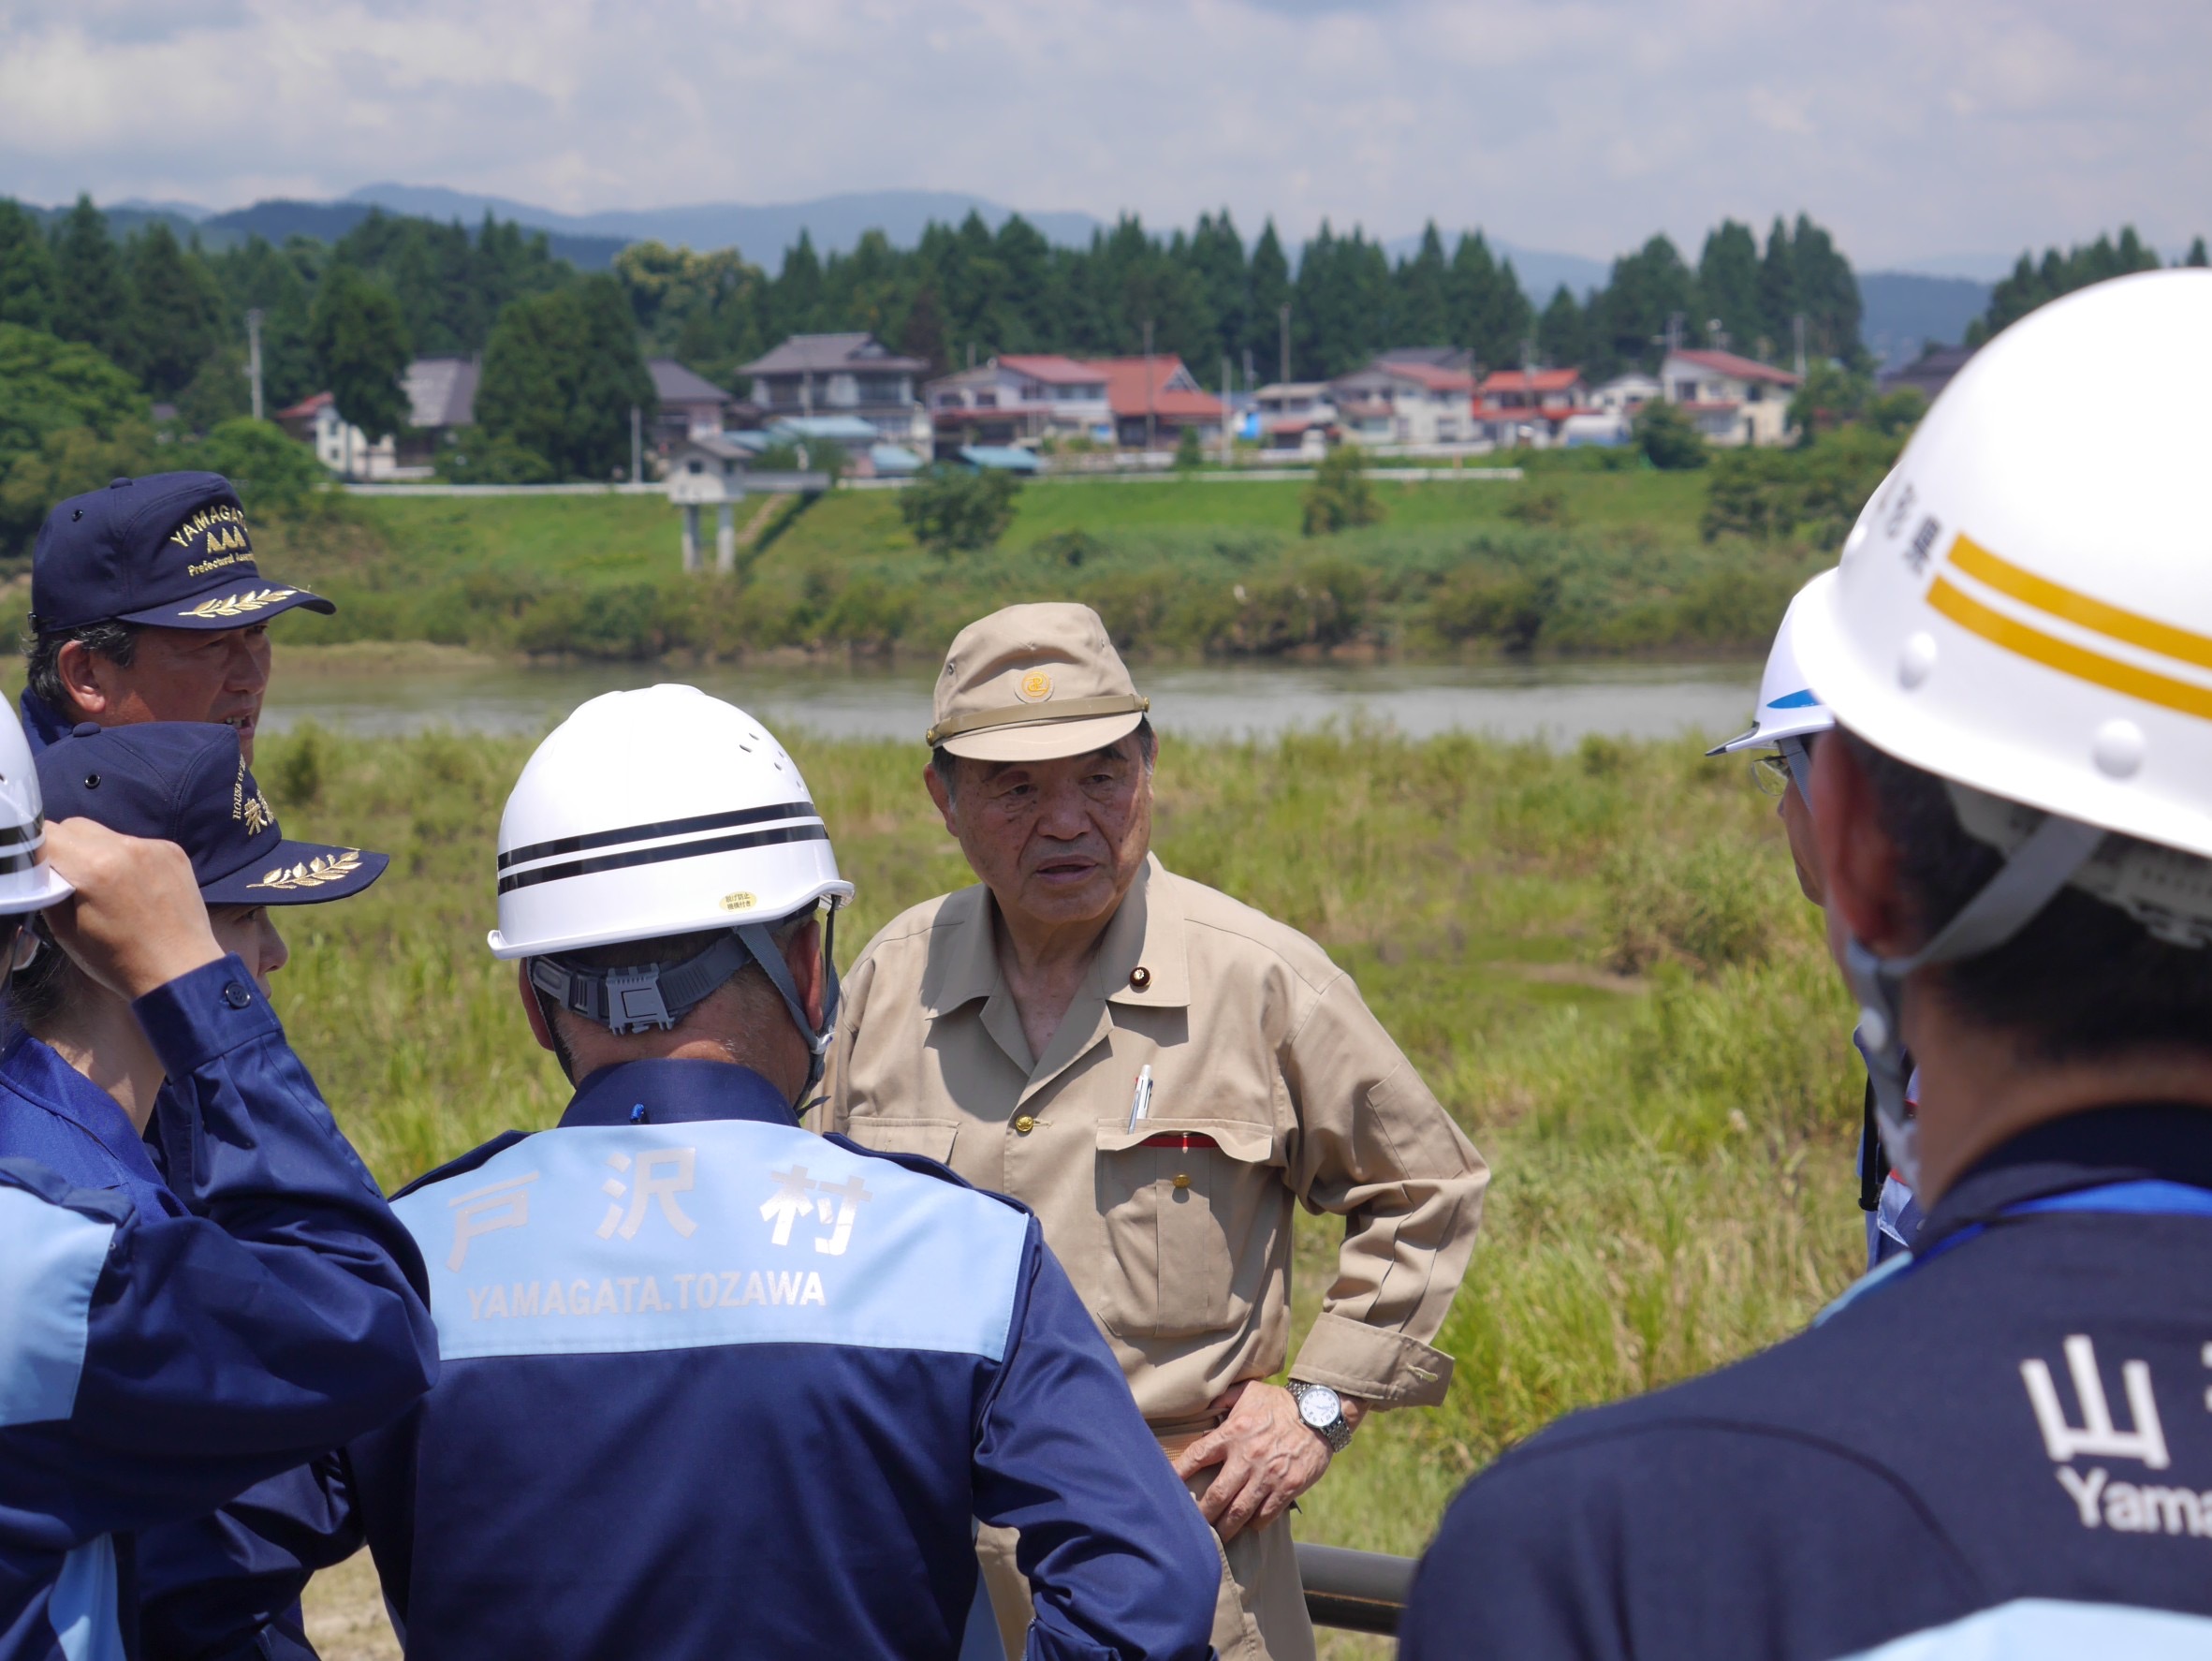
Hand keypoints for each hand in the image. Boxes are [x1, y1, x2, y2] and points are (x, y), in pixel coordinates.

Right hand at [40, 820, 221, 1000]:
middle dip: (66, 848)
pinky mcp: (174, 851)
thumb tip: (46, 867)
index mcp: (94, 867)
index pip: (47, 834)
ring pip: (106, 833)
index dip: (38, 852)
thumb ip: (50, 888)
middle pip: (75, 826)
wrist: (180, 969)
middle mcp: (126, 848)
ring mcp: (154, 847)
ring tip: (108, 887)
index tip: (44, 872)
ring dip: (98, 852)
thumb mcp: (65, 930)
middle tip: (73, 879)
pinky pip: (136, 843)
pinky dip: (126, 858)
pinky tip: (135, 887)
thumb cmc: (118, 960)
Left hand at [1171, 1380, 1364, 1541]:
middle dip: (1201, 1515)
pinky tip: (1249, 1525)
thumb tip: (1205, 1403)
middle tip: (1192, 1527)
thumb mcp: (1250, 1392)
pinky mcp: (1288, 1488)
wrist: (1321, 1413)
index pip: (1197, 1456)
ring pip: (1239, 1512)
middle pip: (1216, 1495)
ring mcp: (1268, 1475)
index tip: (1166, 1488)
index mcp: (1233, 1432)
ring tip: (1217, 1537)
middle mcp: (1247, 1457)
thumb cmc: (1281, 1402)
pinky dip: (1255, 1523)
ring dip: (1226, 1528)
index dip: (1178, 1474)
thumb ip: (1225, 1399)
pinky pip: (1265, 1515)